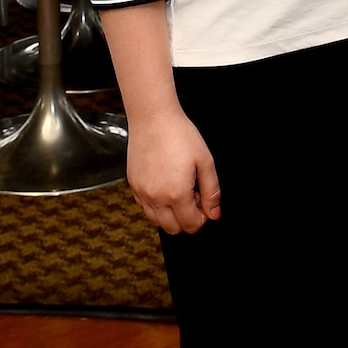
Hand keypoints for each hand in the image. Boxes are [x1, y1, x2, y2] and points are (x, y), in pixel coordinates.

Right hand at [125, 107, 221, 234]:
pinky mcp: (133, 186)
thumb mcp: (205, 162)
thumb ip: (212, 192)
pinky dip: (156, 205)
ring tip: (179, 189)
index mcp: (176, 194)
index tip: (205, 202)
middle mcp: (155, 198)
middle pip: (173, 229)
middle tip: (193, 195)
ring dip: (171, 214)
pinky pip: (145, 207)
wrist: (153, 119)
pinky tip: (165, 185)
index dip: (203, 217)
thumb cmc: (180, 135)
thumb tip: (214, 214)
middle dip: (187, 218)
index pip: (191, 225)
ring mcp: (141, 193)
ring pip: (157, 221)